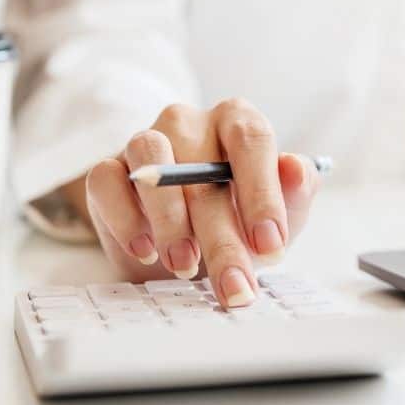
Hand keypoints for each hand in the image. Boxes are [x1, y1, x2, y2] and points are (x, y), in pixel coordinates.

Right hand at [79, 99, 321, 306]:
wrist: (187, 249)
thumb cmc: (240, 222)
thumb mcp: (280, 216)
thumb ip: (296, 192)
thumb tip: (297, 169)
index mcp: (236, 120)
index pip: (251, 138)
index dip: (262, 192)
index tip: (271, 244)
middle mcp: (189, 122)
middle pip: (201, 166)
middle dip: (222, 236)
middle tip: (234, 284)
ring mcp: (145, 142)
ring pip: (150, 159)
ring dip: (169, 219)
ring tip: (186, 265)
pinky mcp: (109, 170)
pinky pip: (106, 180)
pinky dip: (125, 217)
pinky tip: (145, 250)